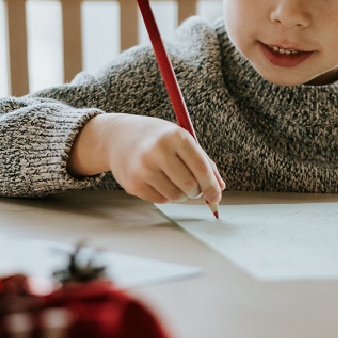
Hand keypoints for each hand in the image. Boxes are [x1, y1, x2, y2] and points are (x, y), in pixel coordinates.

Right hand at [70, 113, 224, 204]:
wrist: (118, 137)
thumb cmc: (156, 138)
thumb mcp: (181, 140)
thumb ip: (203, 162)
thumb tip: (218, 188)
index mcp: (176, 137)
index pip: (201, 168)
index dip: (212, 186)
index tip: (216, 196)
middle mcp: (158, 151)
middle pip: (190, 186)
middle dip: (196, 191)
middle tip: (194, 187)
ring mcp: (143, 169)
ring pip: (176, 196)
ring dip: (181, 195)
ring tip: (175, 181)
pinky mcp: (133, 184)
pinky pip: (160, 200)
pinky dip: (165, 195)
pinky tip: (158, 181)